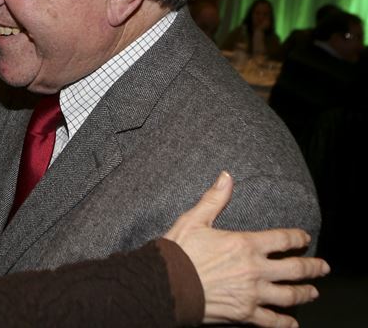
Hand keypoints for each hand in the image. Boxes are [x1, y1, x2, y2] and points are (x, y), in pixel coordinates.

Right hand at [165, 172, 329, 327]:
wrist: (165, 285)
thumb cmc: (177, 253)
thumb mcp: (193, 220)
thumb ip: (214, 199)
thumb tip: (226, 176)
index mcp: (245, 244)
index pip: (282, 240)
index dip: (297, 237)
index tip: (305, 238)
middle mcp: (255, 270)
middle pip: (295, 269)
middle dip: (313, 267)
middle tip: (323, 267)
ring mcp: (252, 294)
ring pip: (289, 295)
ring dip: (305, 293)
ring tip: (313, 292)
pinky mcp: (244, 314)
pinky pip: (272, 321)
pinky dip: (285, 323)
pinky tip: (292, 323)